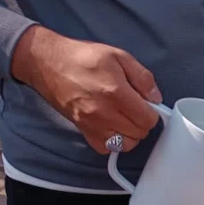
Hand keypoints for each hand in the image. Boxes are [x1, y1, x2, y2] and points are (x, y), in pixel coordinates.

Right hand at [11, 25, 161, 153]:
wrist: (47, 63)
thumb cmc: (83, 57)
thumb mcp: (119, 56)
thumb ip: (143, 78)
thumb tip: (156, 98)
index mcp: (116, 92)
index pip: (148, 119)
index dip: (153, 112)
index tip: (147, 105)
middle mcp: (104, 112)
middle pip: (139, 133)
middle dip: (142, 122)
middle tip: (136, 109)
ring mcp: (91, 124)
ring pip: (125, 144)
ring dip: (130, 134)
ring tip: (125, 118)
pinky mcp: (82, 130)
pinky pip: (105, 148)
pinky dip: (113, 141)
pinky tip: (112, 126)